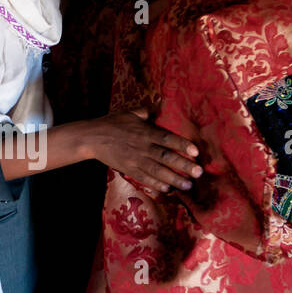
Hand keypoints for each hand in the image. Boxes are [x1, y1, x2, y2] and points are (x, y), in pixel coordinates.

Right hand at [85, 110, 201, 192]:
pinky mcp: (129, 170)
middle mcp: (142, 147)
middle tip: (199, 173)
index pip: (167, 139)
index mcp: (145, 132)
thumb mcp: (131, 112)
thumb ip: (149, 110)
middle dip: (183, 166)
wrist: (92, 138)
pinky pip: (145, 179)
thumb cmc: (113, 123)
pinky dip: (156, 185)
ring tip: (188, 185)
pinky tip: (168, 189)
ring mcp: (135, 160)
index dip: (182, 145)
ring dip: (174, 179)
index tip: (196, 152)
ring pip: (157, 171)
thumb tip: (164, 103)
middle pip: (165, 157)